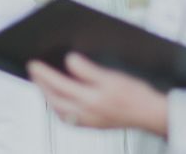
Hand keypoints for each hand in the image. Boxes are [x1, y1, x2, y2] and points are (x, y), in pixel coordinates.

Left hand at [27, 53, 167, 135]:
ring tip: (43, 83)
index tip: (33, 63)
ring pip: (60, 111)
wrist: (152, 114)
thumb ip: (88, 70)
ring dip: (48, 97)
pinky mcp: (94, 124)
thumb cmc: (136, 95)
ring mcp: (89, 121)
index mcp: (91, 99)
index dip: (43, 74)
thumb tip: (69, 60)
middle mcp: (87, 113)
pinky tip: (61, 100)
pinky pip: (69, 118)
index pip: (59, 85)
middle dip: (41, 85)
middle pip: (55, 100)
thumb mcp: (112, 76)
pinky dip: (60, 107)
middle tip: (33, 71)